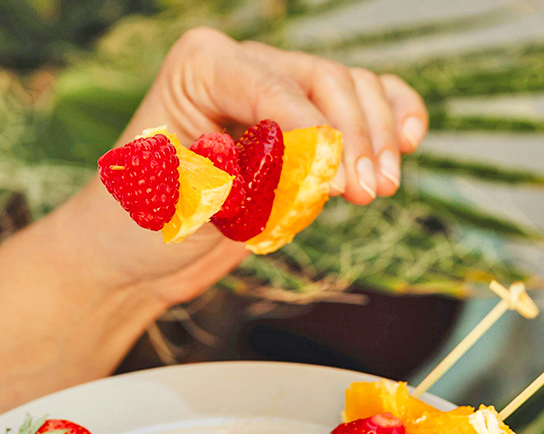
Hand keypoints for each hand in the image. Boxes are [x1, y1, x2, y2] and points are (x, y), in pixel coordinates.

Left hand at [0, 29, 427, 420]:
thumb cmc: (142, 224)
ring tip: (378, 189)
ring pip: (351, 91)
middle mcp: (240, 66)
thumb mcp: (186, 201)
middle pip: (324, 80)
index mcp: (200, 66)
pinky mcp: (299, 128)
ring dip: (376, 138)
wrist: (134, 257)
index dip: (316, 129)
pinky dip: (389, 118)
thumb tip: (319, 166)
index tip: (341, 179)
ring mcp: (273, 93)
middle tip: (366, 193)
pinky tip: (410, 140)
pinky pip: (358, 106)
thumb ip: (250, 178)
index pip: (273, 86)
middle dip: (352, 137)